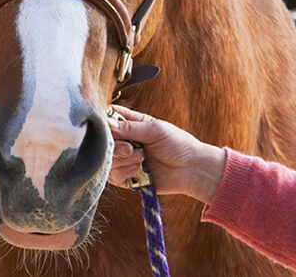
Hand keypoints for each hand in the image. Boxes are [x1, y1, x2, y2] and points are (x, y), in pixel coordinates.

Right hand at [107, 104, 225, 205]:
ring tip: (141, 159)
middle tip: (130, 149)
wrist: (191, 169)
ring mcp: (124, 159)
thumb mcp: (154, 130)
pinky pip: (112, 176)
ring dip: (122, 160)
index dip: (103, 122)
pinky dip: (124, 173)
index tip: (109, 129)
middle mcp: (125, 141)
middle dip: (115, 146)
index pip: (108, 118)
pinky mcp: (126, 177)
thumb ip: (129, 127)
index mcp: (131, 124)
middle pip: (103, 142)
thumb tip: (106, 125)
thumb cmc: (177, 144)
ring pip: (106, 160)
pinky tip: (139, 170)